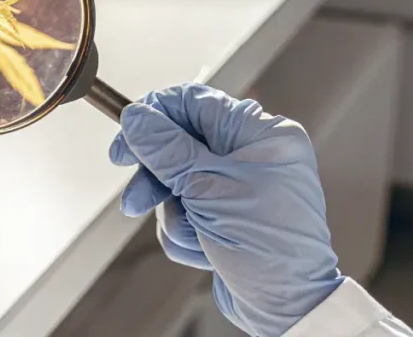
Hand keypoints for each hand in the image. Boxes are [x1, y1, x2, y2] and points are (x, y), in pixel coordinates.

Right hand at [109, 84, 343, 336]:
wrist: (288, 308)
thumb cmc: (269, 248)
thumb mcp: (208, 189)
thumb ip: (167, 149)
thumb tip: (136, 117)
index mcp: (261, 134)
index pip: (192, 103)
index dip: (151, 117)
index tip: (124, 142)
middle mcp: (251, 156)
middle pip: (177, 146)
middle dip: (157, 181)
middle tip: (135, 201)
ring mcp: (238, 188)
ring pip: (175, 185)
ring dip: (176, 216)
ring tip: (195, 236)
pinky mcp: (225, 216)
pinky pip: (184, 213)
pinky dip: (187, 234)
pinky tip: (207, 250)